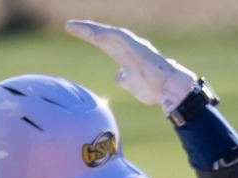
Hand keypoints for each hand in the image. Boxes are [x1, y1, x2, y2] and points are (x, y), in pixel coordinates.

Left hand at [64, 19, 198, 115]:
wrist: (169, 91)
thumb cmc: (154, 89)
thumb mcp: (132, 84)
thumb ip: (124, 78)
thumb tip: (117, 76)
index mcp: (125, 56)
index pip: (103, 44)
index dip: (90, 38)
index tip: (75, 34)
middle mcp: (128, 48)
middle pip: (102, 36)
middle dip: (85, 30)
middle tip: (68, 26)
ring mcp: (133, 46)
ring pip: (108, 34)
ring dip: (90, 29)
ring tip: (74, 27)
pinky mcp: (137, 47)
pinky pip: (118, 36)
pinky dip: (105, 34)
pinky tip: (92, 33)